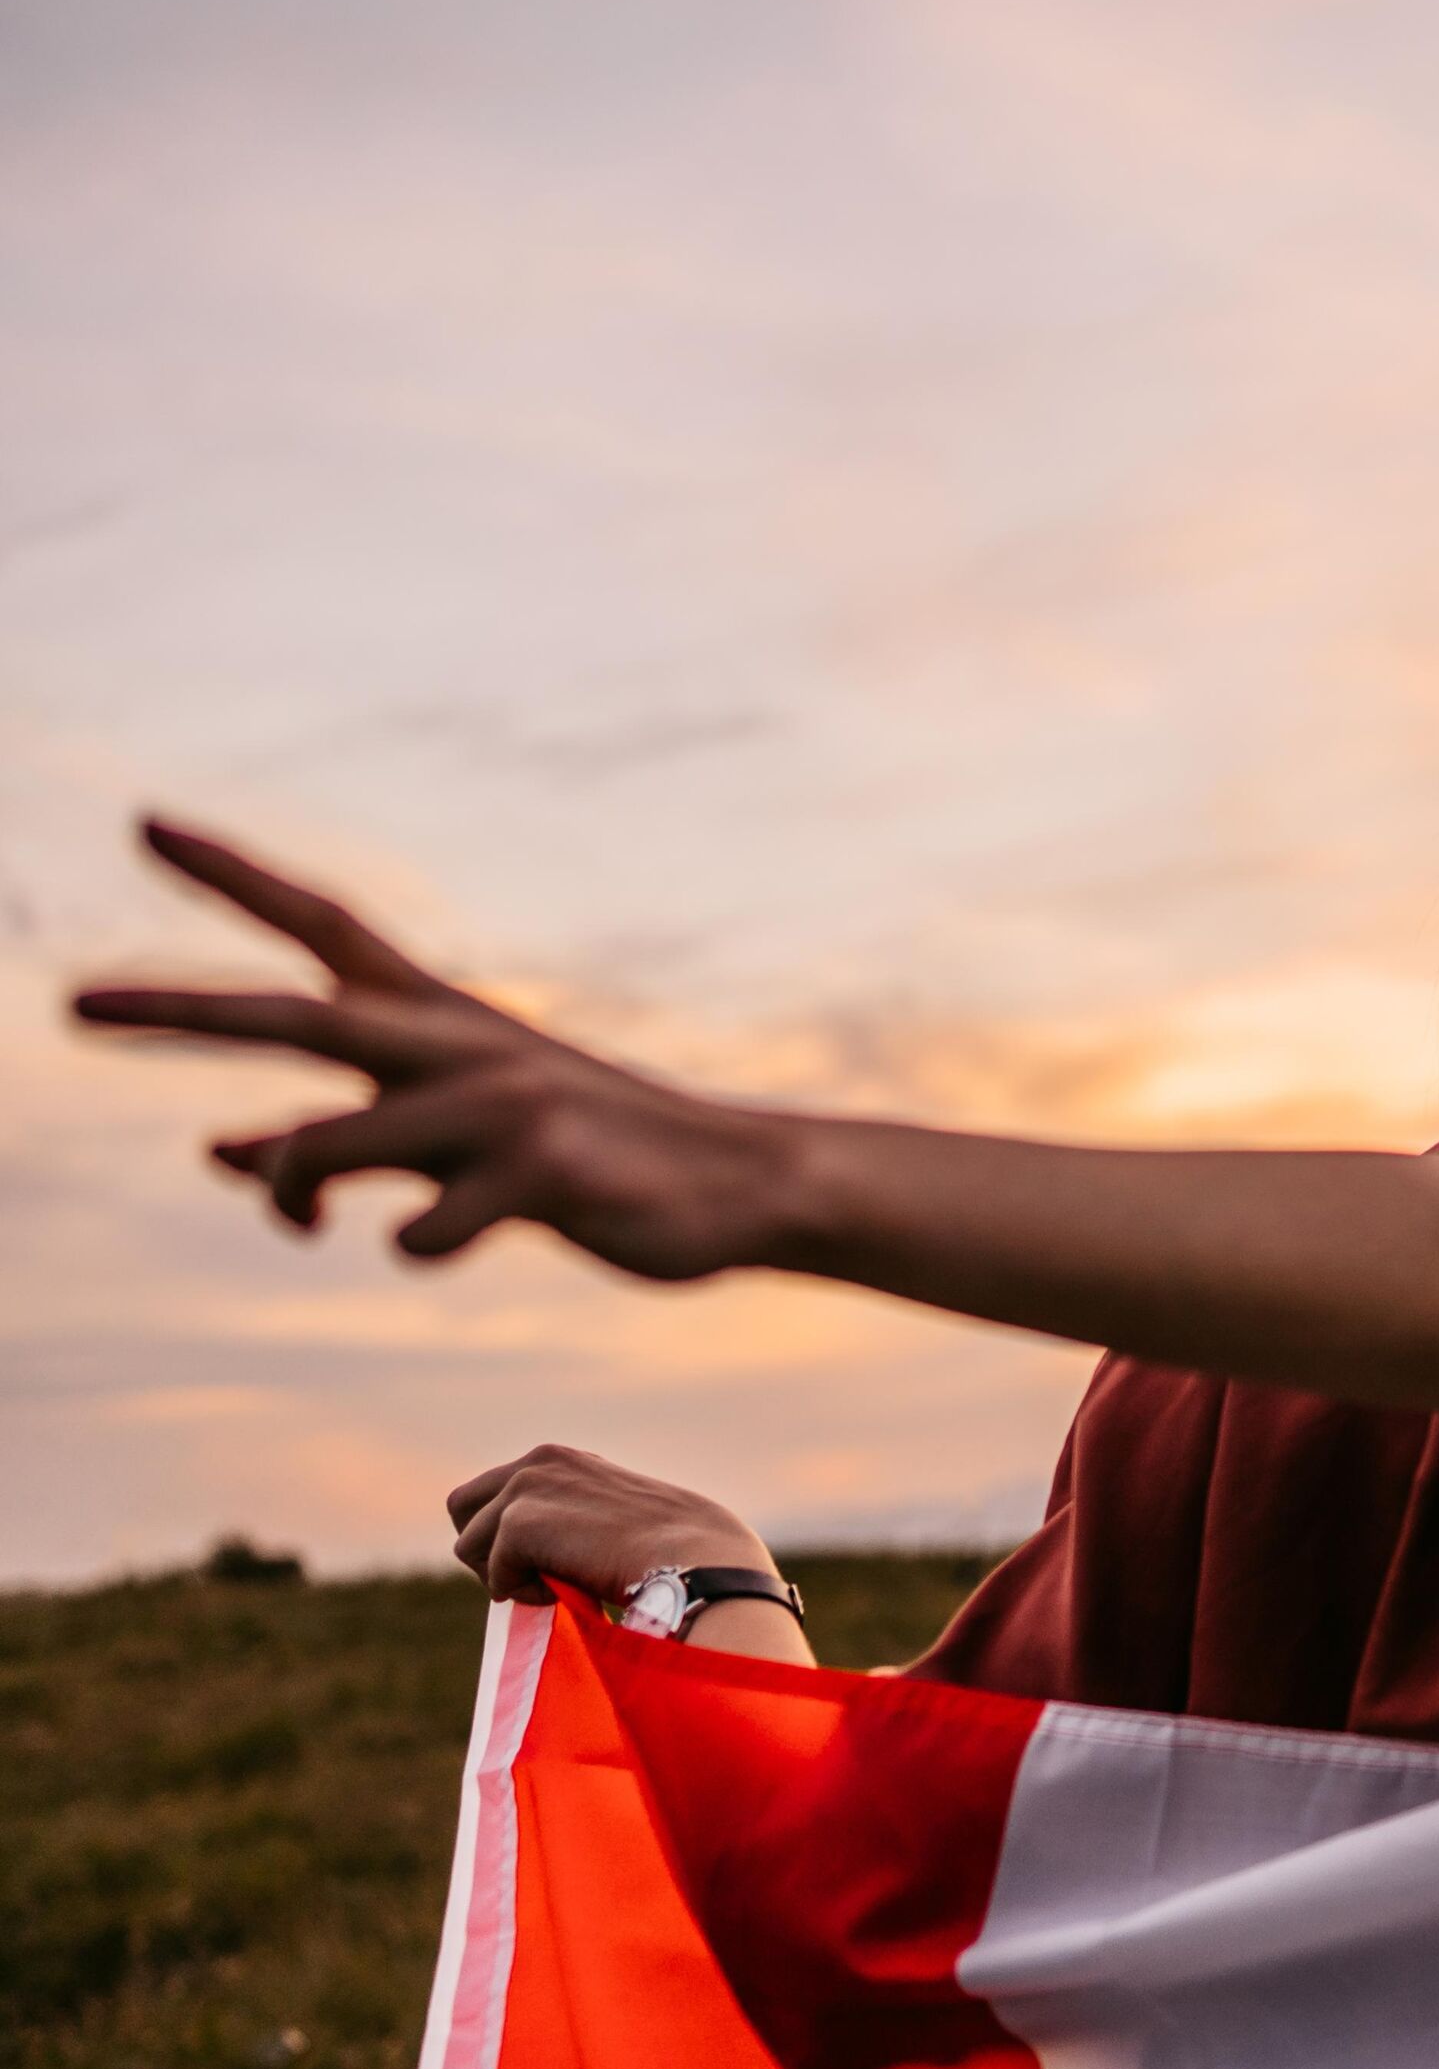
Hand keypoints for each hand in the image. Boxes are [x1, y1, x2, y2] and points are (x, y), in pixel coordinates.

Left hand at [71, 820, 796, 1278]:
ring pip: (331, 1145)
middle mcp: (459, 1042)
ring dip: (292, 1189)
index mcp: (439, 1018)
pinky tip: (443, 1240)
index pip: (322, 925)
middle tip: (70, 1001)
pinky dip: (413, 1244)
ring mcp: (501, 1103)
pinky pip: (419, 1230)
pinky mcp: (540, 1174)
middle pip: (296, 1016)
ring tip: (304, 1222)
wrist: (739, 1185)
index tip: (144, 824)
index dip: (232, 876)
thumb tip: (211, 1148)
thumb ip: (335, 1136)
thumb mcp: (447, 1137)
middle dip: (179, 1009)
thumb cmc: (585, 1158)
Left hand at [446, 1443, 773, 1602]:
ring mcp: (526, 1487)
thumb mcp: (610, 1514)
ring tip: (553, 1587)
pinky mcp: (520, 1522)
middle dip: (483, 1548)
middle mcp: (537, 1461)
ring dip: (502, 1575)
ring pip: (468, 1545)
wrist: (693, 1557)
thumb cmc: (668, 1548)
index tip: (541, 1563)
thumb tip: (530, 1556)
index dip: (504, 1535)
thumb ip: (569, 1517)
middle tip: (527, 1578)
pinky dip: (522, 1594)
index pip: (493, 1492)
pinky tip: (564, 1592)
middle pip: (462, 1507)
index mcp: (559, 1458)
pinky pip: (494, 1574)